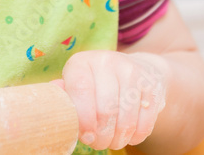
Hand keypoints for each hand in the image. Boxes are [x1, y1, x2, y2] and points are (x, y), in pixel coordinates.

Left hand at [50, 50, 169, 150]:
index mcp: (82, 62)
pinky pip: (145, 122)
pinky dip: (136, 136)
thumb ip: (64, 96)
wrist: (135, 69)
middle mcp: (108, 61)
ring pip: (126, 119)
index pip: (81, 90)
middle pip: (106, 109)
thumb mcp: (77, 84)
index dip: (83, 119)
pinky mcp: (152, 86)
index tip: (85, 136)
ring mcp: (133, 72)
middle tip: (98, 143)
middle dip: (101, 135)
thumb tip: (52, 108)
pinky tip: (128, 135)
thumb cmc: (96, 84)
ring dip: (118, 138)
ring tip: (112, 141)